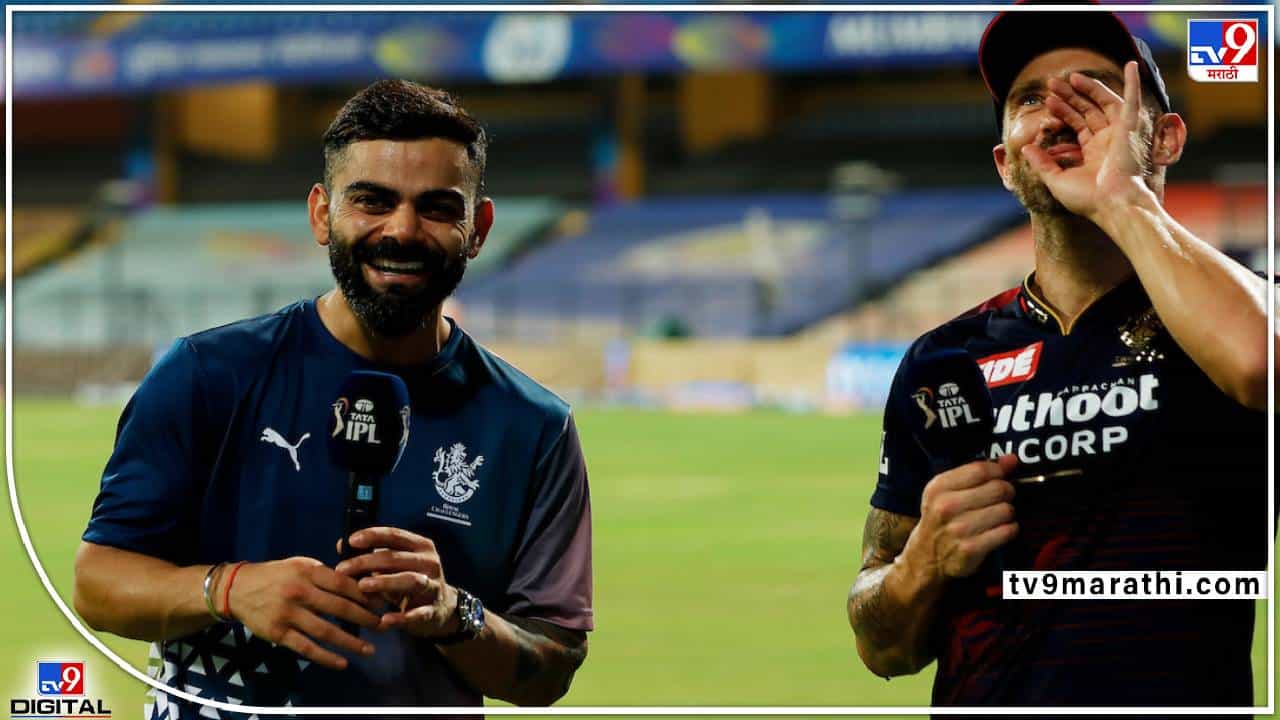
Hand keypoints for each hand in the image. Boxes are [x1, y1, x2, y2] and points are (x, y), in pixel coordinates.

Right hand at [225, 557, 381, 670]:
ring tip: (369, 649)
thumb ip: (326, 574)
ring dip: (350, 642)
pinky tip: (342, 663)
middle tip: (384, 626)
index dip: (365, 595)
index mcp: (308, 571)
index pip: (344, 584)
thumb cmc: (276, 575)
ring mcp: (288, 614)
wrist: (236, 589)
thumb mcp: (301, 565)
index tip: (382, 604)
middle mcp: (299, 592)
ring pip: (325, 631)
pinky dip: (325, 658)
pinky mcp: (278, 633)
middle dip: (365, 618)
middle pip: (340, 608)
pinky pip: (306, 648)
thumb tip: (359, 583)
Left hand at [335, 527, 460, 639]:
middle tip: (343, 569)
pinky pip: (418, 613)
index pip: (395, 535)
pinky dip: (401, 617)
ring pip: (410, 580)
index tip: (351, 541)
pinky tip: (385, 620)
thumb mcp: (395, 565)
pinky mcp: (434, 610)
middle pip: (397, 558)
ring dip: (385, 581)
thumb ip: (372, 555)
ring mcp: (434, 586)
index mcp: (420, 546)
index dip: (373, 536)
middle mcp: (430, 562)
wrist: (442, 609)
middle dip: (367, 562)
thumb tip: (341, 545)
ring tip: (362, 586)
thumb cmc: (409, 581)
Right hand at [901, 454, 1018, 579]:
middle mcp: (946, 507)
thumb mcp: (949, 491)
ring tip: (996, 516)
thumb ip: (978, 472)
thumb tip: (1011, 460)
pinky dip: (1009, 530)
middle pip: (998, 489)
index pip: (980, 470)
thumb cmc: (941, 518)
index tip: (1000, 476)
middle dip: (1006, 492)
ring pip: (1006, 510)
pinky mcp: (971, 549)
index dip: (998, 471)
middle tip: (1000, 498)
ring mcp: (959, 529)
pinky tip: (998, 530)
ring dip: (1007, 513)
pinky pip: (1007, 531)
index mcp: (938, 488)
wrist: (925, 557)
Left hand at [1021, 60, 1151, 221]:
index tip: (1048, 101)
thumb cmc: (1087, 199)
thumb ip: (1042, 162)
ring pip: (1104, 103)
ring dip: (1088, 88)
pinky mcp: (1129, 129)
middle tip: (1052, 84)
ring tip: (1069, 77)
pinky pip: (1134, 100)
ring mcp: (1119, 134)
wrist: (1111, 205)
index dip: (1063, 111)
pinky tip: (1132, 64)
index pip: (1077, 124)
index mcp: (1094, 153)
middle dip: (1070, 96)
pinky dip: (1133, 82)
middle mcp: (1108, 141)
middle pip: (1088, 110)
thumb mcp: (1056, 180)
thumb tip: (1026, 147)